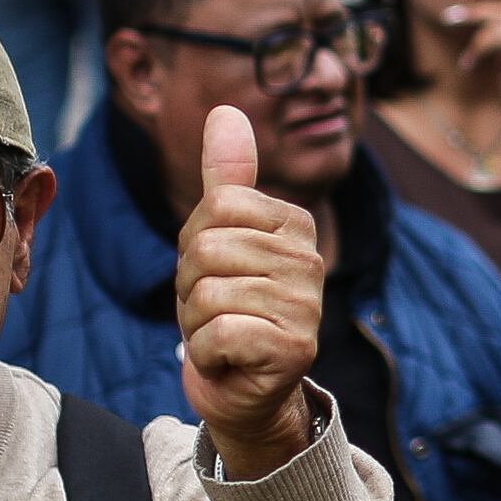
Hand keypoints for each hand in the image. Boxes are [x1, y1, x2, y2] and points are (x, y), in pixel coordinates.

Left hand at [175, 105, 326, 474]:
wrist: (244, 391)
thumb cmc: (229, 309)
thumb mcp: (219, 238)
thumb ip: (227, 176)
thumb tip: (226, 110)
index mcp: (294, 223)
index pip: (217, 205)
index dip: (194, 243)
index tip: (214, 272)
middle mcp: (309, 260)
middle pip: (206, 248)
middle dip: (191, 286)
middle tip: (215, 311)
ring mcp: (306, 306)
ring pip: (208, 292)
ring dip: (196, 323)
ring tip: (222, 335)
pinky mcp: (294, 349)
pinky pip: (218, 333)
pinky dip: (207, 353)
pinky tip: (229, 360)